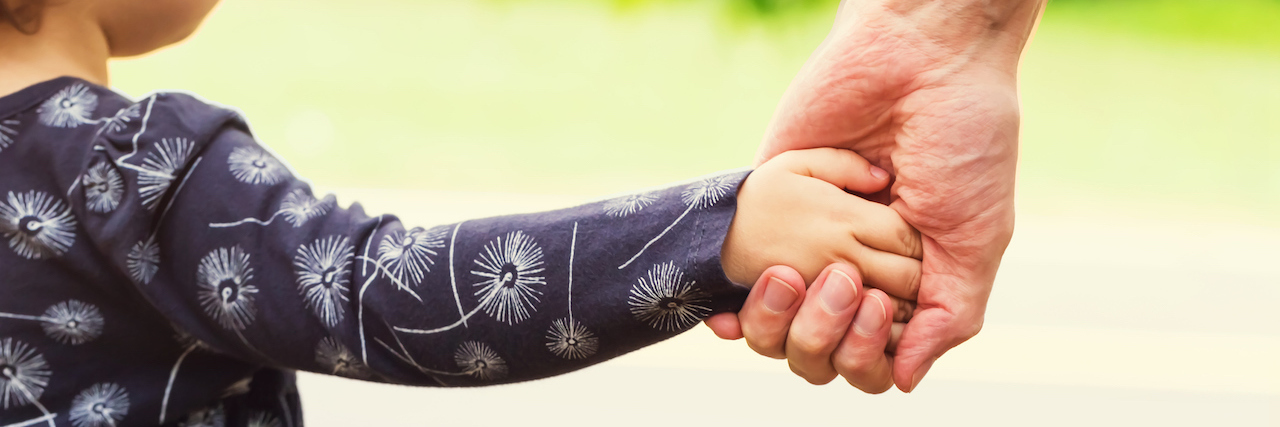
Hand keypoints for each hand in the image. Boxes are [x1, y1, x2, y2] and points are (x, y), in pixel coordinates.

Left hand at [710, 0, 1044, 391]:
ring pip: (775, 330)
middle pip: (819, 354)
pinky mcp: (768, 207)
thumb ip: (950, 315)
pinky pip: (735, 278)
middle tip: (847, 280)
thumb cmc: (964, 143)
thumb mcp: (976, 237)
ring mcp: (808, 242)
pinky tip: (724, 311)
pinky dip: (732, 306)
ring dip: (782, 321)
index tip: (878, 306)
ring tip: (798, 272)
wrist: (920, 58)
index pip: (871, 359)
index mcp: (905, 284)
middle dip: (826, 337)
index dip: (865, 356)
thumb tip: (900, 381)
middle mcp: (854, 270)